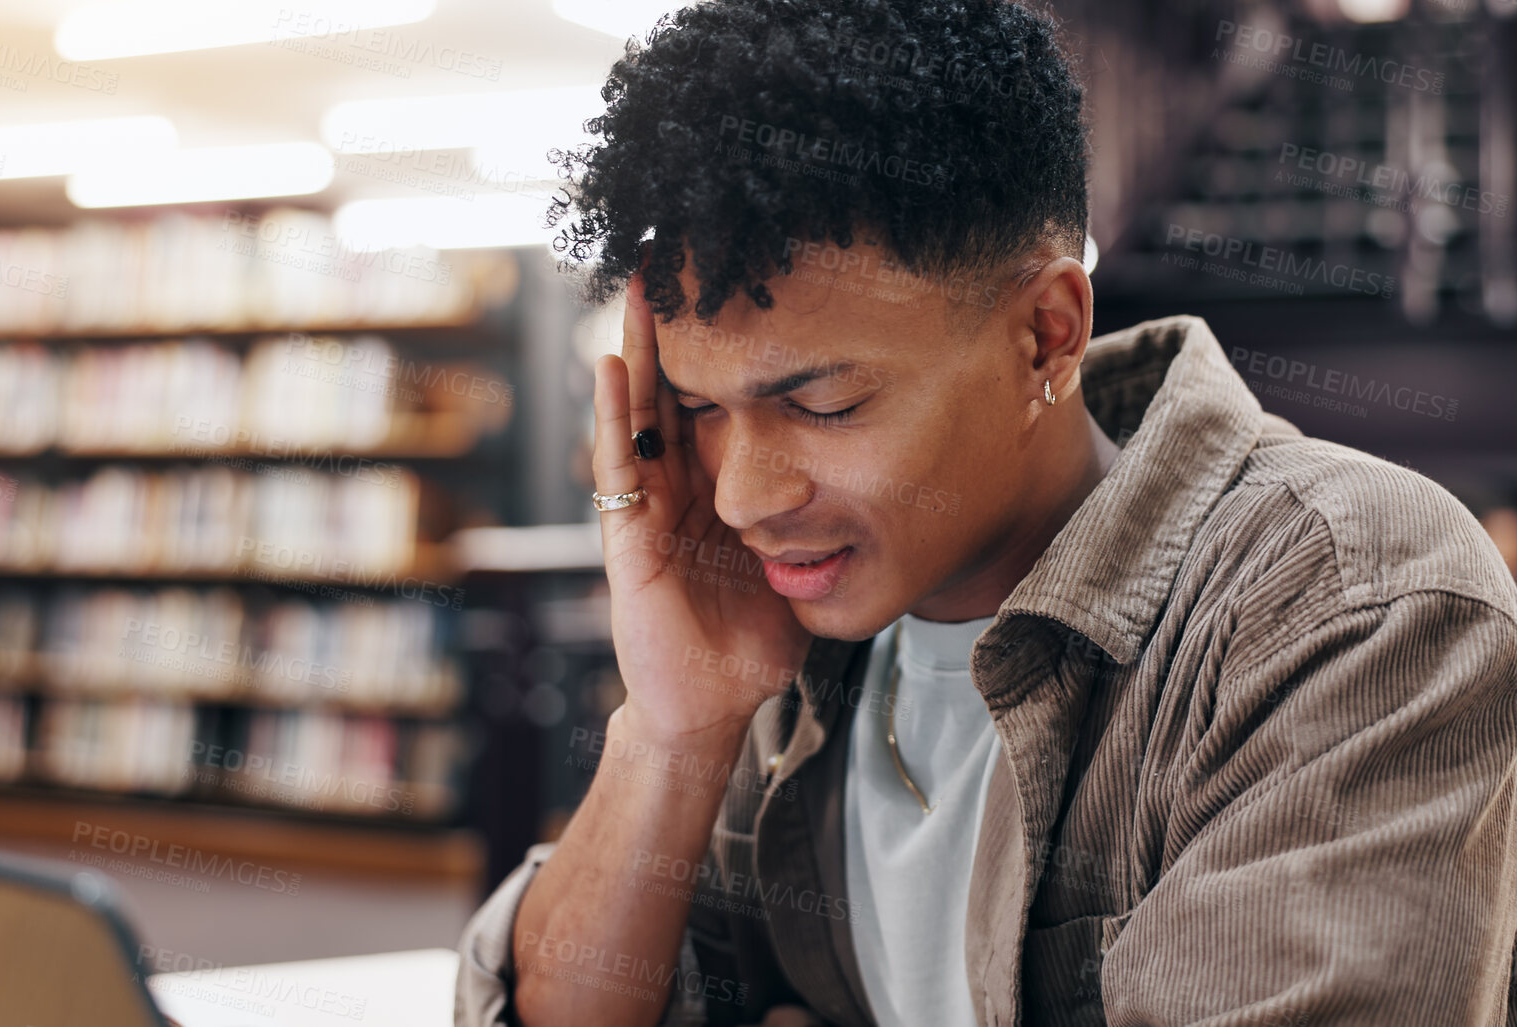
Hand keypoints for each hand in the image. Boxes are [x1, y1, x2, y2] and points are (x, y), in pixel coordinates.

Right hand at [592, 274, 812, 745]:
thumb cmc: (754, 641)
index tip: (738, 286)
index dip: (726, 347)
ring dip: (639, 351)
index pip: (719, 402)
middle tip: (678, 255)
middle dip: (677, 329)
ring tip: (642, 288)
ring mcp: (647, 509)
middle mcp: (678, 488)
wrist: (715, 706)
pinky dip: (615, 417)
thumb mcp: (803, 565)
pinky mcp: (627, 539)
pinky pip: (619, 469)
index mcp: (718, 489)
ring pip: (641, 414)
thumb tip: (904, 486)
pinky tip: (612, 368)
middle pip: (676, 391)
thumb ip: (830, 524)